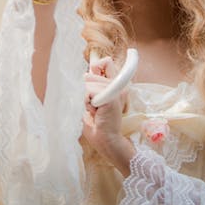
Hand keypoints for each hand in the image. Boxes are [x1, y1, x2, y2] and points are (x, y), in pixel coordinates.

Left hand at [83, 57, 133, 175]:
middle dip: (87, 89)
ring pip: (88, 83)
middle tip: (96, 106)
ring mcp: (116, 90)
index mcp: (115, 85)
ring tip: (96, 111)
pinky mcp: (112, 97)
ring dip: (87, 99)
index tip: (92, 80)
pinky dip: (88, 103)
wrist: (107, 142)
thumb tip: (86, 74)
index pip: (106, 62)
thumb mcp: (92, 103)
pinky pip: (89, 91)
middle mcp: (118, 85)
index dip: (96, 67)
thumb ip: (91, 87)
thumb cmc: (98, 127)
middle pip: (92, 72)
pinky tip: (96, 112)